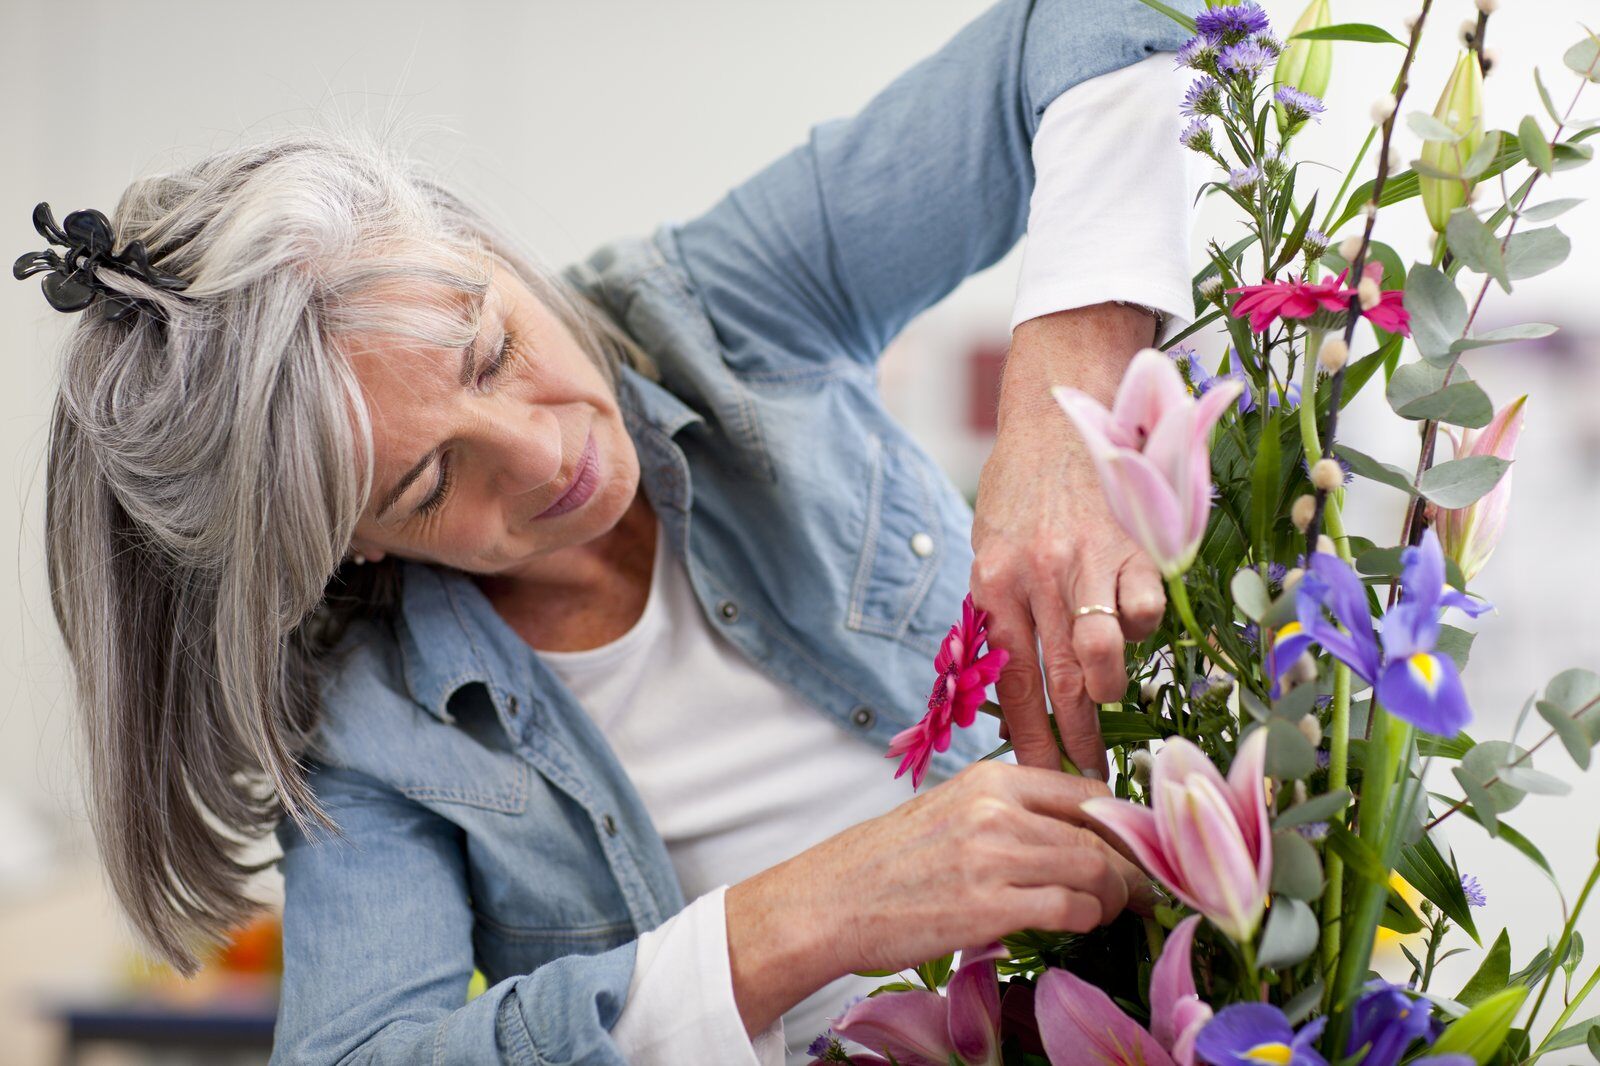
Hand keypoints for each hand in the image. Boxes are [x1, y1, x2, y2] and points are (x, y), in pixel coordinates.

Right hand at [724, 762, 1151, 1034]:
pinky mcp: (989, 907)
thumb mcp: (949, 811)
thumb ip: (1008, 813)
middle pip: (1099, 834)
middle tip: (1141, 890)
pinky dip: (1088, 920)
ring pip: (1095, 870)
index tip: (1134, 848)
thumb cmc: (887, 863)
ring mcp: (993, 857)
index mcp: (989, 779)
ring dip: (1116, 897)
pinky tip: (1080, 926)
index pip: (1086, 790)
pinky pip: (1071, 909)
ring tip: (1113, 911)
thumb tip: (1074, 834)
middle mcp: (996, 809)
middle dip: (1131, 867)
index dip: (1122, 823)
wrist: (830, 901)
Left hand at [970, 305, 1166, 776]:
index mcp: (993, 584)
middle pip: (1058, 684)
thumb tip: (1012, 683)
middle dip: (1078, 740)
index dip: (1032, 739)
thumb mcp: (987, 545)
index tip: (1046, 779)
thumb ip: (1000, 609)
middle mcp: (1037, 578)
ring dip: (1110, 691)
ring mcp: (1087, 561)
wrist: (1058, 407)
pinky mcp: (1134, 544)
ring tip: (1110, 700)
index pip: (1011, 684)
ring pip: (1103, 655)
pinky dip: (1145, 629)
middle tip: (1092, 777)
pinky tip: (1139, 629)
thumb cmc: (1021, 486)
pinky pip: (1146, 609)